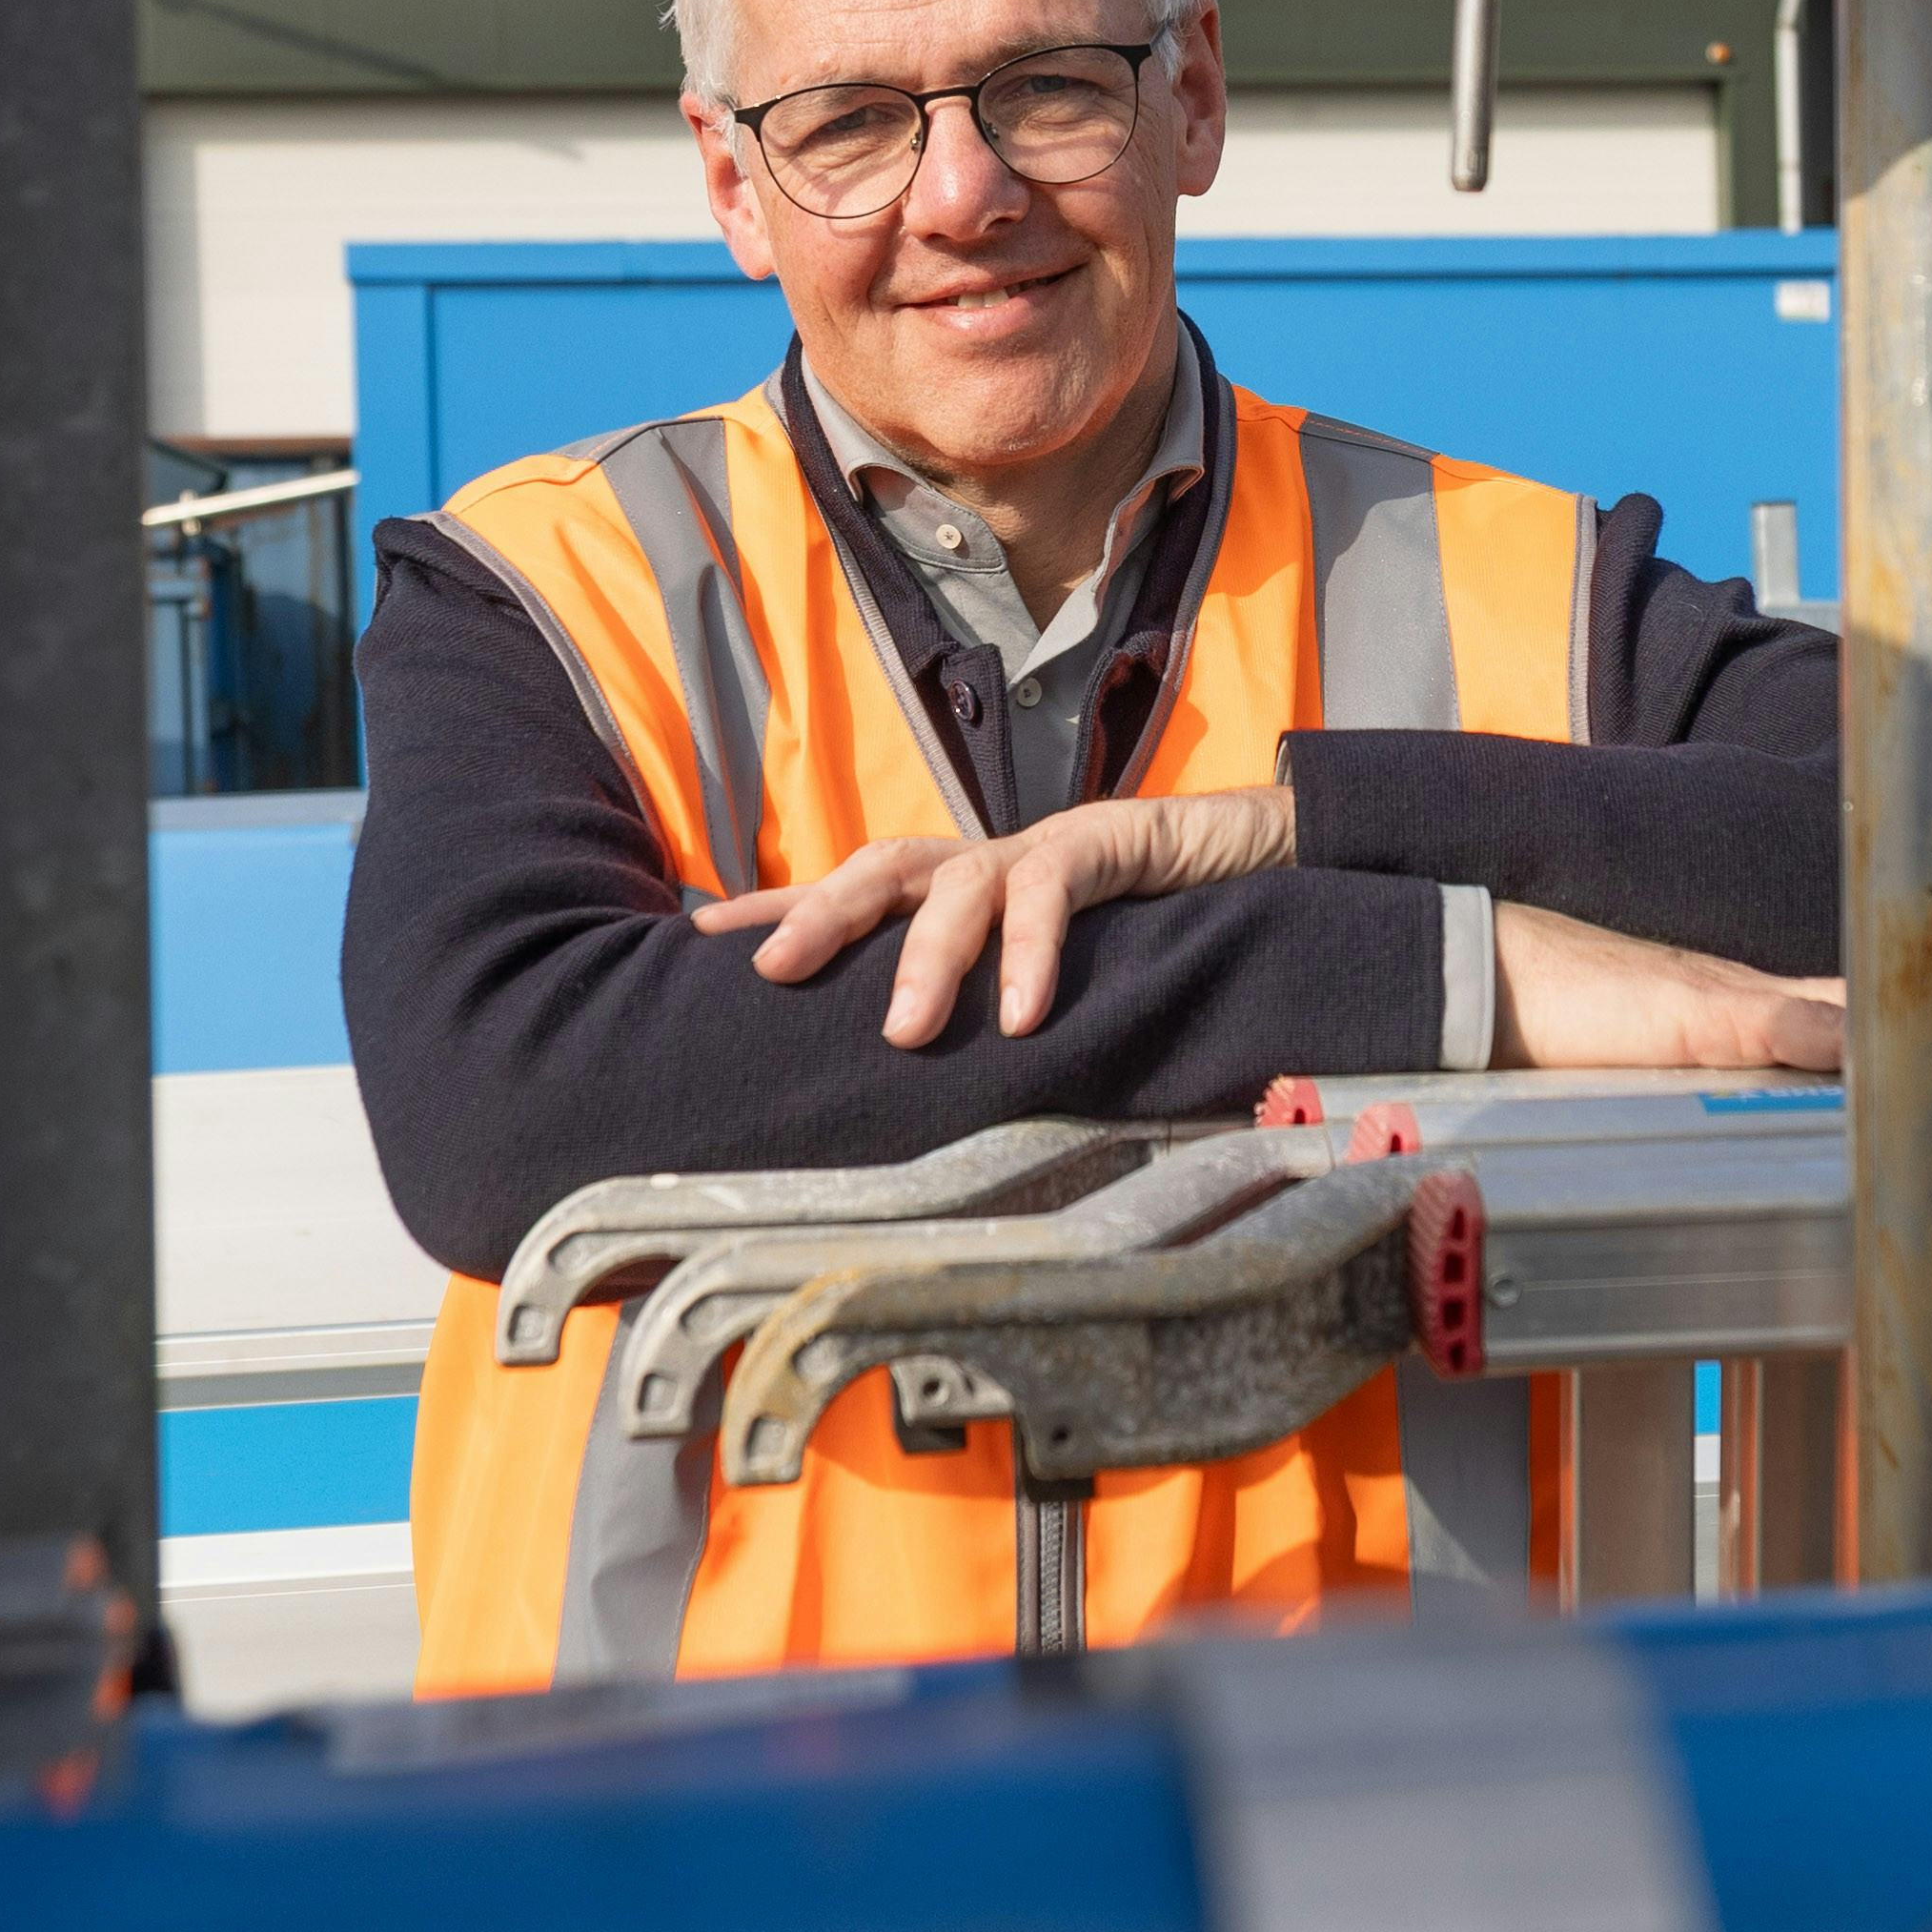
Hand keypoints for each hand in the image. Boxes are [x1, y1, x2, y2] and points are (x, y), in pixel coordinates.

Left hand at [700, 785, 1298, 1047]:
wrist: (1235, 856)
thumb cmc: (1124, 929)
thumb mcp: (1028, 973)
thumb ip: (972, 1011)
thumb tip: (902, 1088)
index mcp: (951, 887)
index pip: (847, 888)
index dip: (774, 907)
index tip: (696, 937)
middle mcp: (978, 861)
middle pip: (879, 867)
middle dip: (819, 914)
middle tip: (772, 973)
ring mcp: (1034, 849)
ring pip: (958, 885)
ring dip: (926, 956)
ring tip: (904, 1031)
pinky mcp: (1098, 842)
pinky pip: (1054, 895)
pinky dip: (1031, 954)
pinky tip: (1021, 1016)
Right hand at [1496, 907, 1931, 1080]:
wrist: (1475, 967)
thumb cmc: (1549, 1016)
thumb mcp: (1648, 1048)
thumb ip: (1711, 1067)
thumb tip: (1765, 1110)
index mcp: (1758, 1009)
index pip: (1883, 1014)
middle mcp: (1764, 997)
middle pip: (1905, 1005)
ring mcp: (1733, 1002)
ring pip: (1869, 1013)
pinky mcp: (1690, 1016)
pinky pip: (1779, 1024)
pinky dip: (1835, 1037)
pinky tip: (1890, 1050)